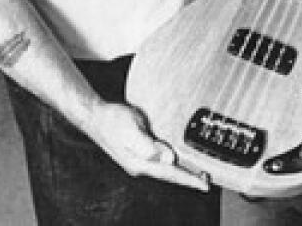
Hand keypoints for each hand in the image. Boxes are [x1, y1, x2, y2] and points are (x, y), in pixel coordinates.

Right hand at [85, 101, 208, 190]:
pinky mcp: (138, 152)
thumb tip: (166, 158)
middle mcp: (139, 165)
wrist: (94, 115)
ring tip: (197, 174)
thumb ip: (148, 146)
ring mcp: (137, 160)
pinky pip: (160, 161)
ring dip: (181, 172)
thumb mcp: (132, 129)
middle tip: (207, 180)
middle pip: (169, 174)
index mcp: (139, 163)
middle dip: (188, 178)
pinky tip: (177, 160)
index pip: (170, 173)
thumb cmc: (112, 120)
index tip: (204, 185)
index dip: (189, 179)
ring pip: (165, 169)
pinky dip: (172, 163)